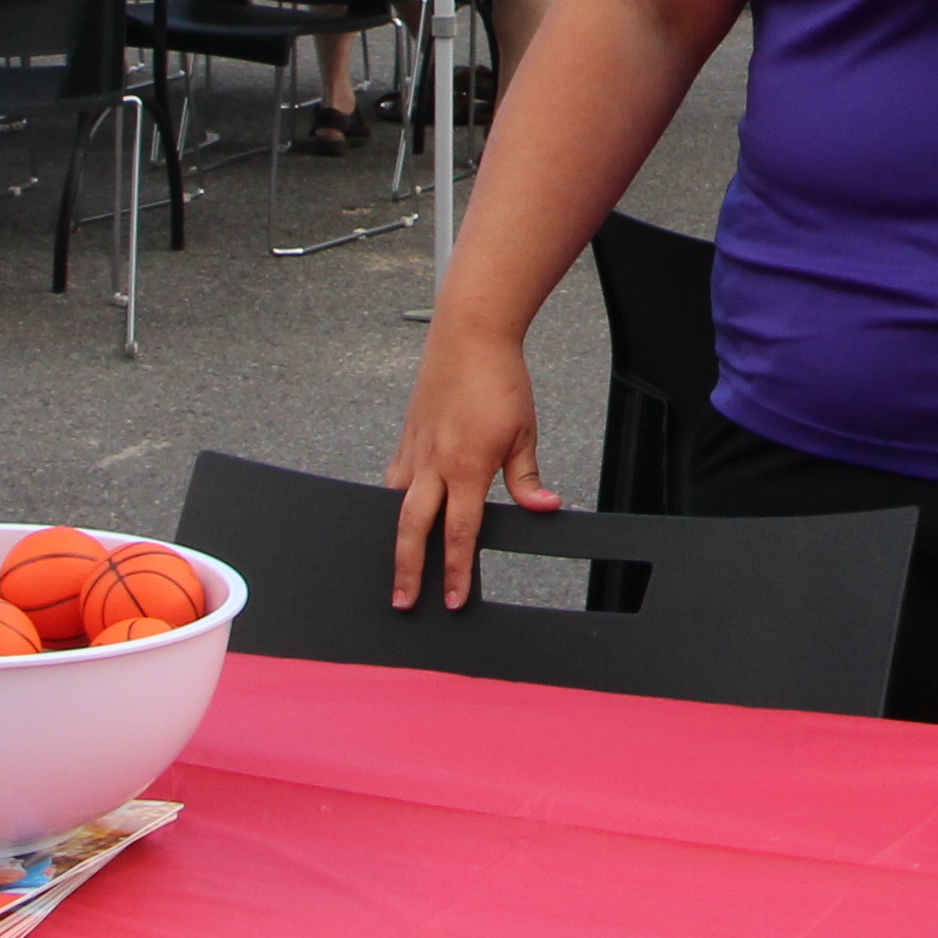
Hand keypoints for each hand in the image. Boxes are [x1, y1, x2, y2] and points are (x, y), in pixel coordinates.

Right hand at [379, 318, 560, 607]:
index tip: (453, 597)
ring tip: (396, 567)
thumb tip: (545, 509)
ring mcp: (415, 450)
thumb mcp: (524, 432)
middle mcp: (434, 464)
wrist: (470, 336)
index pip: (460, 532)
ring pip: (396, 506)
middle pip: (413, 529)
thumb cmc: (500, 380)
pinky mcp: (406, 437)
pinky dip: (393, 502)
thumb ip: (527, 479)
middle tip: (404, 601)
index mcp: (468, 467)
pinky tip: (396, 515)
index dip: (456, 570)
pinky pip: (394, 479)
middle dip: (408, 570)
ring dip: (395, 539)